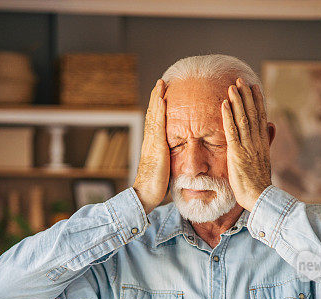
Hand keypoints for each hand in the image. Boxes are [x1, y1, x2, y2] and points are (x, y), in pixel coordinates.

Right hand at [132, 79, 169, 214]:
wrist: (145, 195)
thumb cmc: (155, 187)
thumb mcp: (163, 169)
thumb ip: (167, 160)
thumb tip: (175, 157)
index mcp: (152, 146)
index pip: (155, 122)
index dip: (158, 107)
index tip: (162, 94)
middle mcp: (150, 141)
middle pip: (153, 114)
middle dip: (157, 97)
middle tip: (161, 82)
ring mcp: (151, 143)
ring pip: (154, 116)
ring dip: (157, 98)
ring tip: (161, 84)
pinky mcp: (156, 148)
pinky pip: (158, 126)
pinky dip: (159, 111)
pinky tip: (162, 100)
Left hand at [221, 78, 272, 209]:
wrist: (259, 197)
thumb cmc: (259, 182)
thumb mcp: (265, 159)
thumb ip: (267, 141)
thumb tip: (271, 126)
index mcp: (263, 142)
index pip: (260, 117)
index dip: (257, 100)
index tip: (254, 87)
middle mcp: (256, 141)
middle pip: (252, 113)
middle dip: (246, 95)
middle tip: (240, 79)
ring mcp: (247, 146)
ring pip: (243, 118)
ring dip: (237, 101)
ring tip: (232, 86)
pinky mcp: (237, 153)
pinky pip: (232, 131)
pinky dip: (228, 117)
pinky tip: (224, 104)